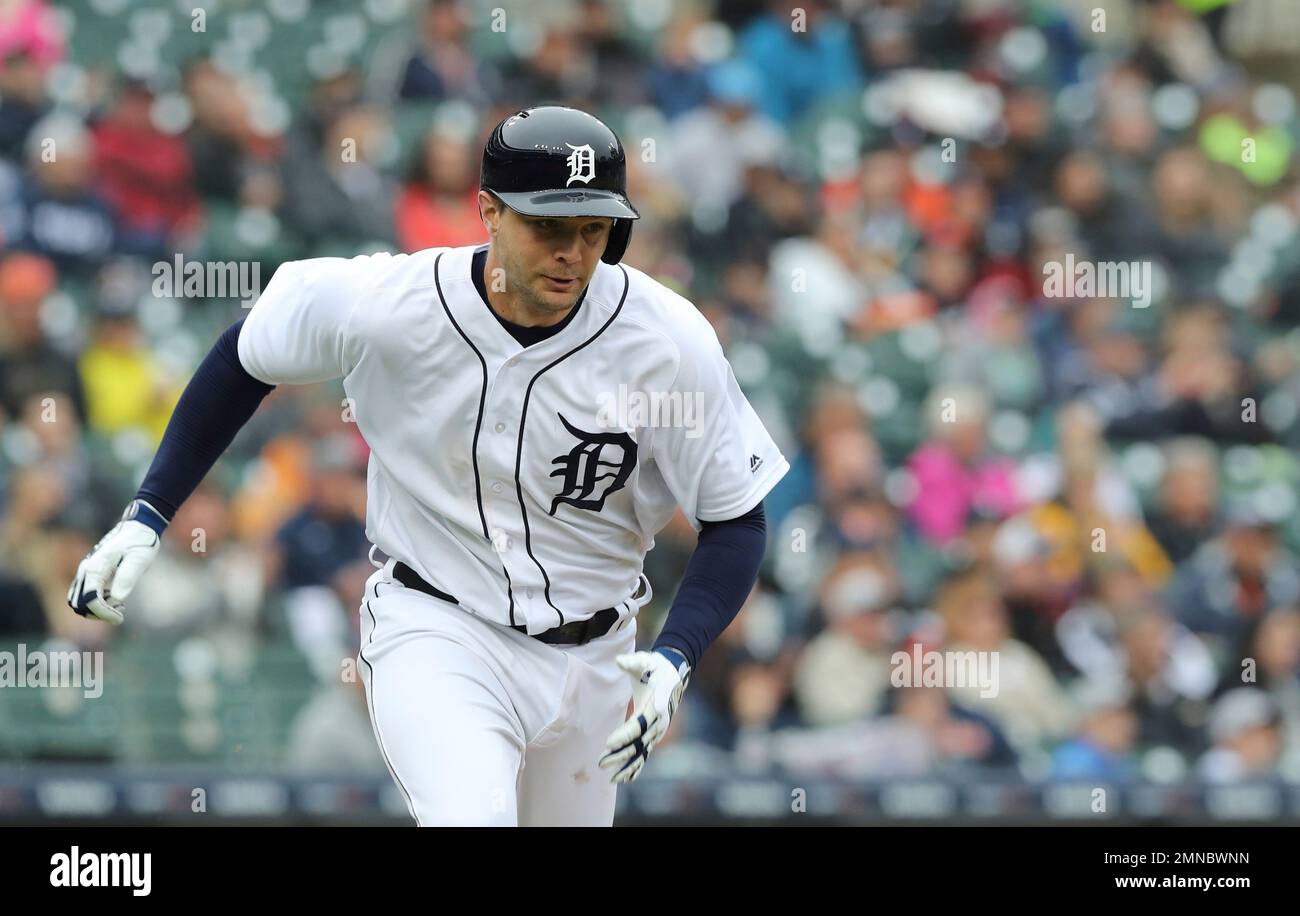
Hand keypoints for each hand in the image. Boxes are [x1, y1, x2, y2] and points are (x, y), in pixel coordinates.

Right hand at [67, 499, 166, 624]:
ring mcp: (86, 571)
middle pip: (78, 604)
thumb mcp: (139, 559)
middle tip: (119, 612)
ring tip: (119, 606)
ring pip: (78, 601)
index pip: (89, 600)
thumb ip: (127, 577)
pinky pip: (84, 594)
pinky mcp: (90, 573)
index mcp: (96, 567)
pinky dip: (95, 603)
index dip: (103, 613)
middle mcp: (85, 570)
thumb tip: (117, 598)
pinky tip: (115, 599)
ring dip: (95, 610)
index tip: (120, 617)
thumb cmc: (141, 542)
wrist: (138, 526)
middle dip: (97, 614)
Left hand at [598, 647, 690, 783]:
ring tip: (612, 778)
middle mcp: (659, 721)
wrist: (673, 671)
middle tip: (601, 762)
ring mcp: (658, 730)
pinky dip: (637, 766)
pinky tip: (625, 778)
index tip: (609, 743)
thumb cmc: (655, 666)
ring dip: (627, 765)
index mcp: (656, 705)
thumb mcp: (644, 660)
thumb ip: (632, 662)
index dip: (624, 735)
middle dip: (620, 754)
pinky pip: (646, 753)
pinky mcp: (654, 734)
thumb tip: (620, 661)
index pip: (638, 724)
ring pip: (642, 752)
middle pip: (639, 743)